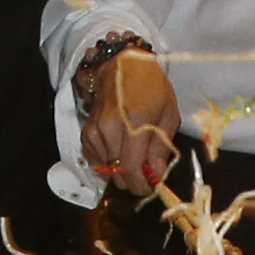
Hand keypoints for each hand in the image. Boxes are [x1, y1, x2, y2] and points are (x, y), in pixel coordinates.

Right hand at [81, 49, 183, 189]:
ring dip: (122, 170)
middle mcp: (109, 128)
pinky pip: (96, 161)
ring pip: (107, 170)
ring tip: (134, 153)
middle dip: (134, 179)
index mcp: (134, 122)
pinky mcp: (86, 133)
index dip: (141, 185)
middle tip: (146, 170)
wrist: (124, 66)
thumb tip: (156, 174)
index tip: (151, 187)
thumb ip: (161, 147)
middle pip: (118, 174)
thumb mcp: (168, 114)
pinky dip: (108, 162)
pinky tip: (119, 149)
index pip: (131, 168)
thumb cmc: (152, 88)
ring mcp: (94, 131)